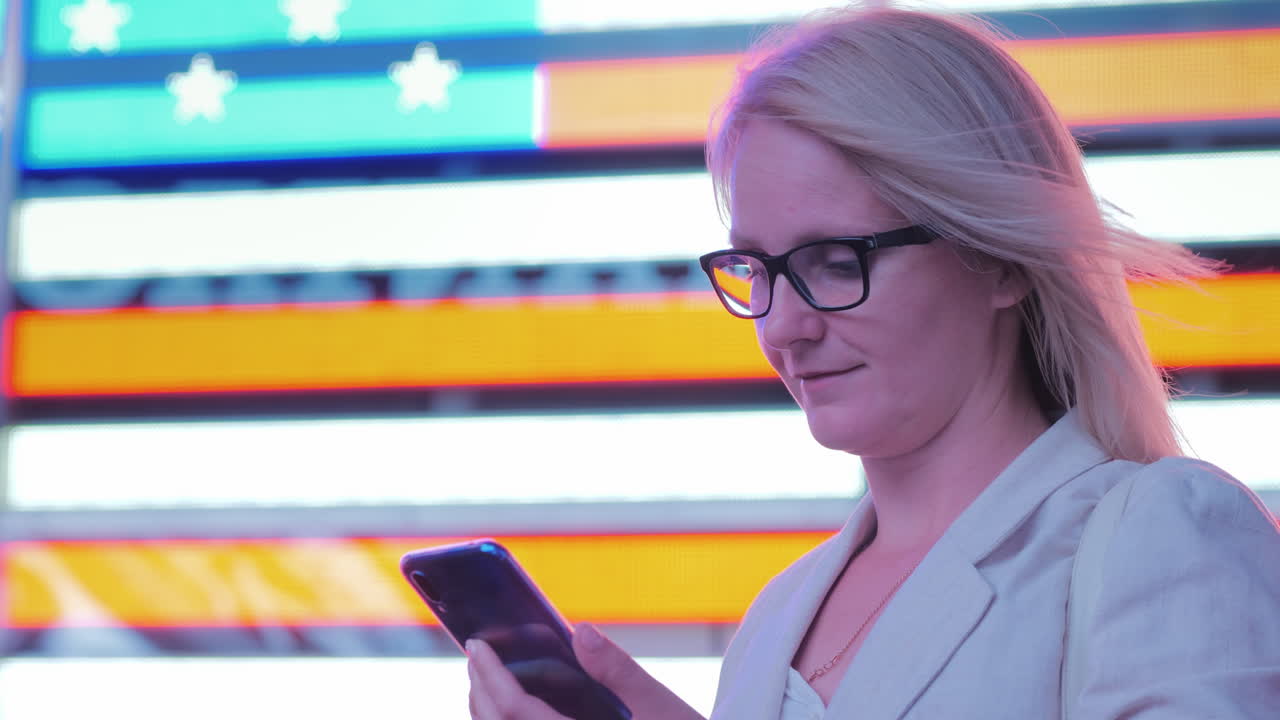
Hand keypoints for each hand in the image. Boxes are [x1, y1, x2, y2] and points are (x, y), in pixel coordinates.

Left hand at [466, 623, 705, 719]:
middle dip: (480, 691)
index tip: (477, 645)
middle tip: (476, 655)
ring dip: (487, 712)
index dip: (491, 676)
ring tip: (488, 679)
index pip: (515, 712)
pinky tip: (514, 709)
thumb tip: (581, 632)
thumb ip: (619, 670)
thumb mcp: (661, 707)